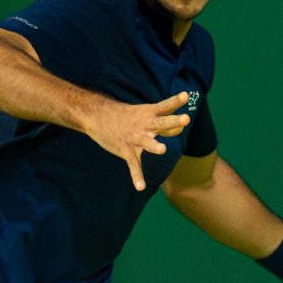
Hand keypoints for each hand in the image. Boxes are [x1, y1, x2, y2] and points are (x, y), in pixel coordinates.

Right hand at [80, 90, 195, 191]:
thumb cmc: (125, 116)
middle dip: (173, 122)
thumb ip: (163, 121)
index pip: (165, 107)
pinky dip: (136, 176)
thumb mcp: (143, 113)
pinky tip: (140, 187)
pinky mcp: (125, 150)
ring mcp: (134, 138)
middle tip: (185, 119)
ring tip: (162, 149)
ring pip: (147, 142)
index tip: (185, 95)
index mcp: (148, 113)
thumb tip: (181, 127)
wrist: (97, 116)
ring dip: (154, 145)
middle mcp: (144, 125)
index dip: (175, 102)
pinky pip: (133, 164)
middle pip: (161, 122)